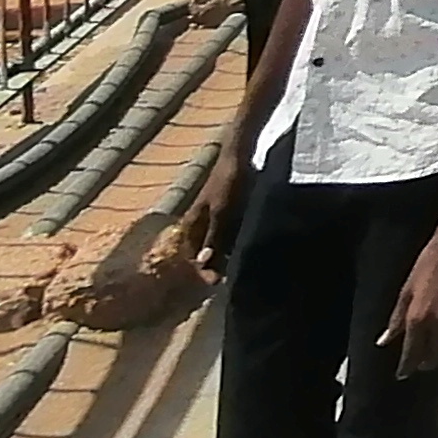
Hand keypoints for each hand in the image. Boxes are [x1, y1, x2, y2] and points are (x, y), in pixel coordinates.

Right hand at [181, 142, 250, 278]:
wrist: (239, 155)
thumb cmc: (227, 180)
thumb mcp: (221, 210)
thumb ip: (213, 235)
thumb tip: (203, 262)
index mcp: (192, 222)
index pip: (190, 254)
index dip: (201, 269)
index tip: (214, 281)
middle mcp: (200, 222)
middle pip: (203, 251)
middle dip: (213, 266)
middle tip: (228, 280)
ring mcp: (214, 217)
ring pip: (216, 243)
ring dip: (224, 256)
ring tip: (238, 269)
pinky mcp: (228, 212)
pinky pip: (228, 234)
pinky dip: (234, 244)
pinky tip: (247, 250)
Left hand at [383, 218, 437, 376]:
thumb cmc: (430, 261)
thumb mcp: (407, 289)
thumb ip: (397, 318)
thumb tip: (383, 341)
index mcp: (419, 320)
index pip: (412, 354)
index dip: (407, 366)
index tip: (402, 374)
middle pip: (435, 356)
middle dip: (428, 361)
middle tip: (422, 361)